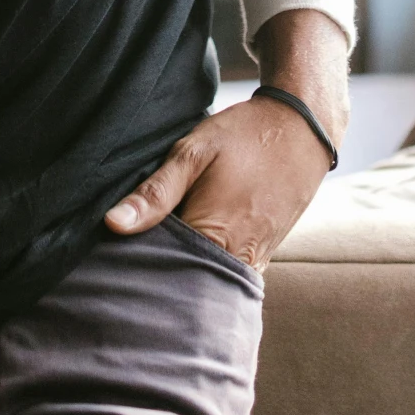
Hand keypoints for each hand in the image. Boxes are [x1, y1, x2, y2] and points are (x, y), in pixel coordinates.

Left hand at [104, 9, 349, 270]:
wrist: (301, 128)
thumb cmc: (245, 135)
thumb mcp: (194, 152)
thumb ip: (155, 192)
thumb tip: (112, 224)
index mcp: (214, 236)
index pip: (162, 271)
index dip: (136, 266)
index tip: (113, 261)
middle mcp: (238, 259)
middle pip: (186, 285)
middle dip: (158, 279)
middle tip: (128, 267)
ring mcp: (255, 262)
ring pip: (209, 284)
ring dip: (184, 276)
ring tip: (157, 261)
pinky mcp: (264, 258)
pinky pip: (229, 277)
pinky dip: (208, 271)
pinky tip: (188, 257)